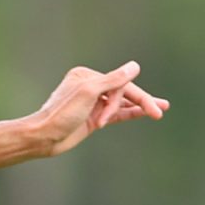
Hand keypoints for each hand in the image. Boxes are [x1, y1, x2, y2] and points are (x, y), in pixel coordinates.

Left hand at [27, 61, 166, 156]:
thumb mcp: (88, 93)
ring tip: (160, 111)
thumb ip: (113, 80)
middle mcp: (90, 87)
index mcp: (86, 76)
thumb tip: (134, 67)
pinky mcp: (93, 118)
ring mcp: (92, 104)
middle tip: (161, 110)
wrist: (43, 138)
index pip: (118, 83)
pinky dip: (129, 114)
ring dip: (139, 107)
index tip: (131, 113)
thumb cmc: (61, 114)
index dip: (132, 97)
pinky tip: (144, 114)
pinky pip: (115, 114)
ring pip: (121, 103)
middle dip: (141, 101)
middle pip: (122, 92)